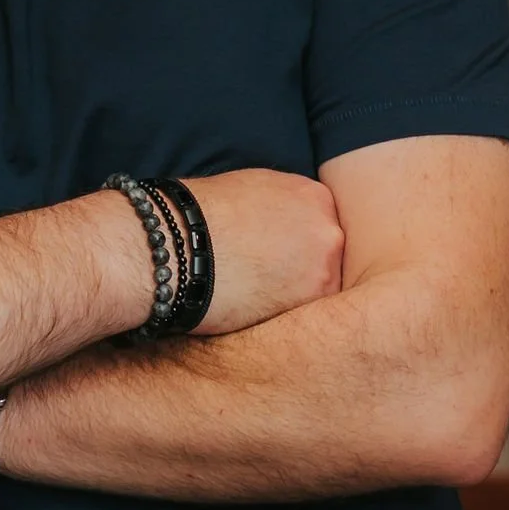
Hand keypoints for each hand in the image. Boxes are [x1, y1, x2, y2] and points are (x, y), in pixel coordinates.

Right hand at [183, 168, 344, 333]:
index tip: (279, 260)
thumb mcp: (252, 189)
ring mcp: (325, 268)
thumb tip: (284, 221)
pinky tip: (254, 312)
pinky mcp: (310, 303)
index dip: (300, 249)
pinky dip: (287, 320)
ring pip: (322, 291)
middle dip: (304, 274)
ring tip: (256, 300)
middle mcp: (329, 229)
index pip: (323, 230)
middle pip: (330, 261)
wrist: (178, 245)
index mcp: (315, 197)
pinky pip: (308, 318)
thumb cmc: (200, 215)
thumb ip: (283, 205)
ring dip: (296, 299)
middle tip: (269, 284)